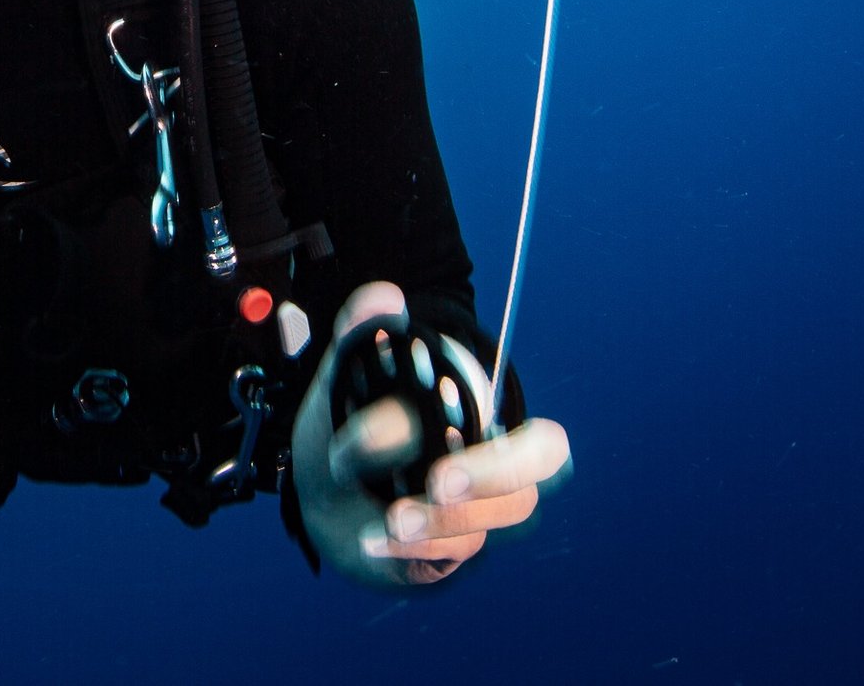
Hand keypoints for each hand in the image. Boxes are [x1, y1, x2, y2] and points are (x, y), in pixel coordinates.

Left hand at [292, 281, 570, 585]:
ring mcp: (466, 527)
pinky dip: (407, 554)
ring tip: (386, 522)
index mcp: (486, 431)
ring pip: (479, 538)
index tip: (449, 463)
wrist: (318, 479)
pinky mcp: (439, 559)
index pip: (545, 451)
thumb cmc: (352, 417)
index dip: (513, 461)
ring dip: (437, 530)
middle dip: (479, 496)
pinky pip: (443, 565)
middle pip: (522, 502)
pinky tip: (370, 541)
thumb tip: (386, 298)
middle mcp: (487, 485)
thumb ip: (365, 329)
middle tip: (433, 486)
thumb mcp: (351, 372)